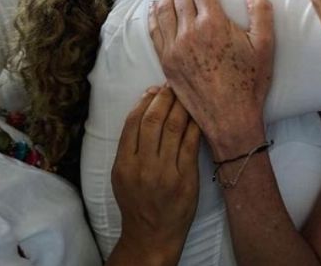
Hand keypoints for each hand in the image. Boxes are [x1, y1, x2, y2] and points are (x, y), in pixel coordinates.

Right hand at [110, 87, 200, 265]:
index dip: (144, 101)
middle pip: (153, 121)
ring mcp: (165, 172)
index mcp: (123, 164)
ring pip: (173, 128)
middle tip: (173, 86)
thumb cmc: (138, 202)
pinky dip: (194, 125)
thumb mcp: (122, 176)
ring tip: (186, 94)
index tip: (154, 89)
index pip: (133, 122)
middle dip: (164, 98)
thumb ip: (130, 147)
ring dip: (181, 107)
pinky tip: (198, 115)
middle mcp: (143, 166)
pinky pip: (191, 143)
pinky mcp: (185, 178)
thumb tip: (145, 110)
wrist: (152, 234)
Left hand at [148, 0, 273, 158]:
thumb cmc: (250, 83)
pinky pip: (154, 31)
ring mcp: (174, 47)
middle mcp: (189, 32)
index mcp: (213, 24)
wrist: (230, 117)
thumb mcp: (265, 46)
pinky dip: (153, 15)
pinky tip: (155, 8)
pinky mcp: (166, 61)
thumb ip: (261, 12)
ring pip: (163, 9)